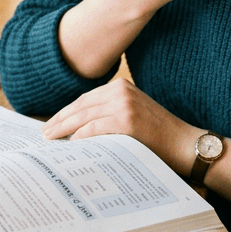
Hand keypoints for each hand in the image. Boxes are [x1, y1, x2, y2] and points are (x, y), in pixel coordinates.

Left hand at [41, 78, 196, 174]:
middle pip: (81, 106)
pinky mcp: (127, 121)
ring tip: (51, 139)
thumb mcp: (134, 114)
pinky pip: (95, 128)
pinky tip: (71, 144)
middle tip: (45, 133)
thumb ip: (110, 114)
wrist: (185, 144)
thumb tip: (77, 128)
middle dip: (60, 120)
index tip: (52, 123)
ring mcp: (125, 104)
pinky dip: (81, 136)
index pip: (85, 99)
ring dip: (64, 128)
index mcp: (122, 86)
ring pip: (84, 116)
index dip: (66, 112)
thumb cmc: (159, 135)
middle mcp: (121, 91)